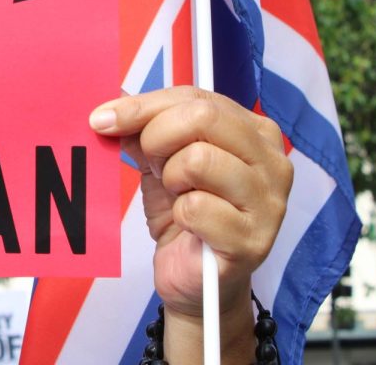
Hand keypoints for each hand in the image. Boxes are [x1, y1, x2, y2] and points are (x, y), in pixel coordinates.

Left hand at [89, 86, 291, 359]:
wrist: (194, 278)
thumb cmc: (185, 213)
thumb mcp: (162, 160)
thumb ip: (143, 128)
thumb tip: (110, 109)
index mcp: (255, 131)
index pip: (195, 97)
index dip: (143, 105)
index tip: (103, 119)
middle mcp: (272, 161)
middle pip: (202, 117)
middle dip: (157, 136)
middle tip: (149, 162)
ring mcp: (269, 201)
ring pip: (198, 159)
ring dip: (171, 178)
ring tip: (178, 195)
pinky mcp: (253, 240)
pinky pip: (196, 207)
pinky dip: (179, 214)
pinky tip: (188, 225)